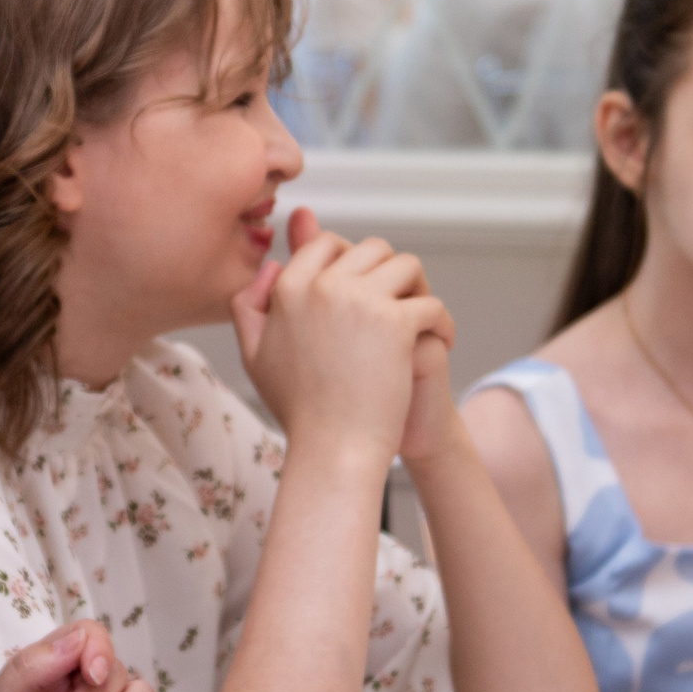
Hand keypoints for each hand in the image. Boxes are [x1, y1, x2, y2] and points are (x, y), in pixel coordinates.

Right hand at [230, 207, 453, 466]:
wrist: (332, 449)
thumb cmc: (298, 410)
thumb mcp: (255, 354)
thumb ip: (250, 304)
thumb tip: (273, 263)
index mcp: (288, 289)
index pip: (325, 242)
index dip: (350, 258)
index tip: (367, 287)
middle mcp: (321, 286)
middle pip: (372, 248)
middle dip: (389, 272)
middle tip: (402, 302)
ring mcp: (360, 301)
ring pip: (407, 266)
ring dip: (419, 288)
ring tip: (423, 318)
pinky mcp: (395, 323)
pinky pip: (431, 303)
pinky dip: (442, 322)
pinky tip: (442, 341)